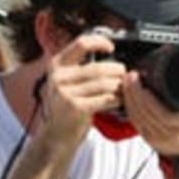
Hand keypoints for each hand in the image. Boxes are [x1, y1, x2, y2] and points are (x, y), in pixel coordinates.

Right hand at [39, 31, 126, 146]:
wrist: (55, 135)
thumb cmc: (66, 108)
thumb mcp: (66, 82)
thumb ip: (81, 68)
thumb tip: (109, 55)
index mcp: (56, 66)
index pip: (81, 43)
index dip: (100, 42)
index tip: (110, 48)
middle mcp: (58, 77)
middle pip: (99, 67)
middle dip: (117, 72)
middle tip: (123, 77)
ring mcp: (65, 93)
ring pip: (105, 83)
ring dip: (119, 87)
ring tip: (122, 91)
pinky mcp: (75, 107)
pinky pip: (106, 98)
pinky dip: (116, 99)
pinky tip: (117, 102)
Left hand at [122, 71, 178, 157]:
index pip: (161, 113)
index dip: (149, 100)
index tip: (142, 83)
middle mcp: (168, 132)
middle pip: (145, 112)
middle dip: (134, 92)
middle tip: (131, 76)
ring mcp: (156, 137)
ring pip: (137, 116)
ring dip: (129, 98)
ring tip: (127, 82)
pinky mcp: (147, 138)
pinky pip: (134, 121)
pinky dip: (129, 107)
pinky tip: (127, 96)